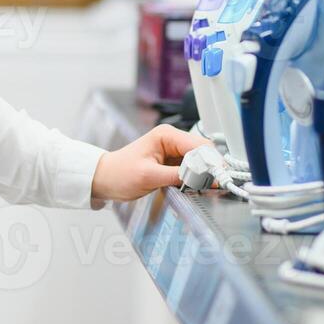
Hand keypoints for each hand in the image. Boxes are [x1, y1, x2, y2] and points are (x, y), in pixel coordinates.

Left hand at [90, 124, 210, 202]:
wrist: (104, 180)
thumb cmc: (119, 173)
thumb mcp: (148, 176)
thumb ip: (176, 175)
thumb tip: (200, 177)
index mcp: (166, 135)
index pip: (198, 146)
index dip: (211, 162)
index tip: (219, 178)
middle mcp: (172, 139)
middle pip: (202, 153)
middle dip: (210, 169)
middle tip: (215, 186)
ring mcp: (173, 151)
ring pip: (199, 162)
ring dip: (204, 175)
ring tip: (208, 188)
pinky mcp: (172, 163)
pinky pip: (191, 169)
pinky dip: (196, 179)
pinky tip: (198, 188)